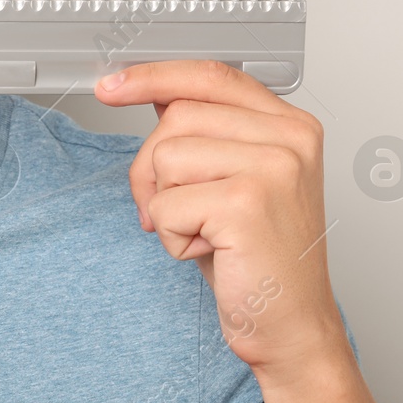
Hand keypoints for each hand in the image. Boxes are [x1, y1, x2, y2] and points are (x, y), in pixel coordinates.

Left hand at [96, 60, 351, 381]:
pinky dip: (172, 235)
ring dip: (166, 205)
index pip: (209, 76)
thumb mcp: (233, 180)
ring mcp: (273, 167)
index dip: (153, 76)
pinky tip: (209, 250)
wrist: (291, 326)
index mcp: (291, 126)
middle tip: (173, 211)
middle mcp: (291, 139)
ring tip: (204, 232)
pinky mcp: (247, 203)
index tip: (111, 86)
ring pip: (166, 157)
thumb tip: (156, 93)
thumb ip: (206, 133)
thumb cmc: (259, 258)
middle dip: (153, 167)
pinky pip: (167, 203)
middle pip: (177, 116)